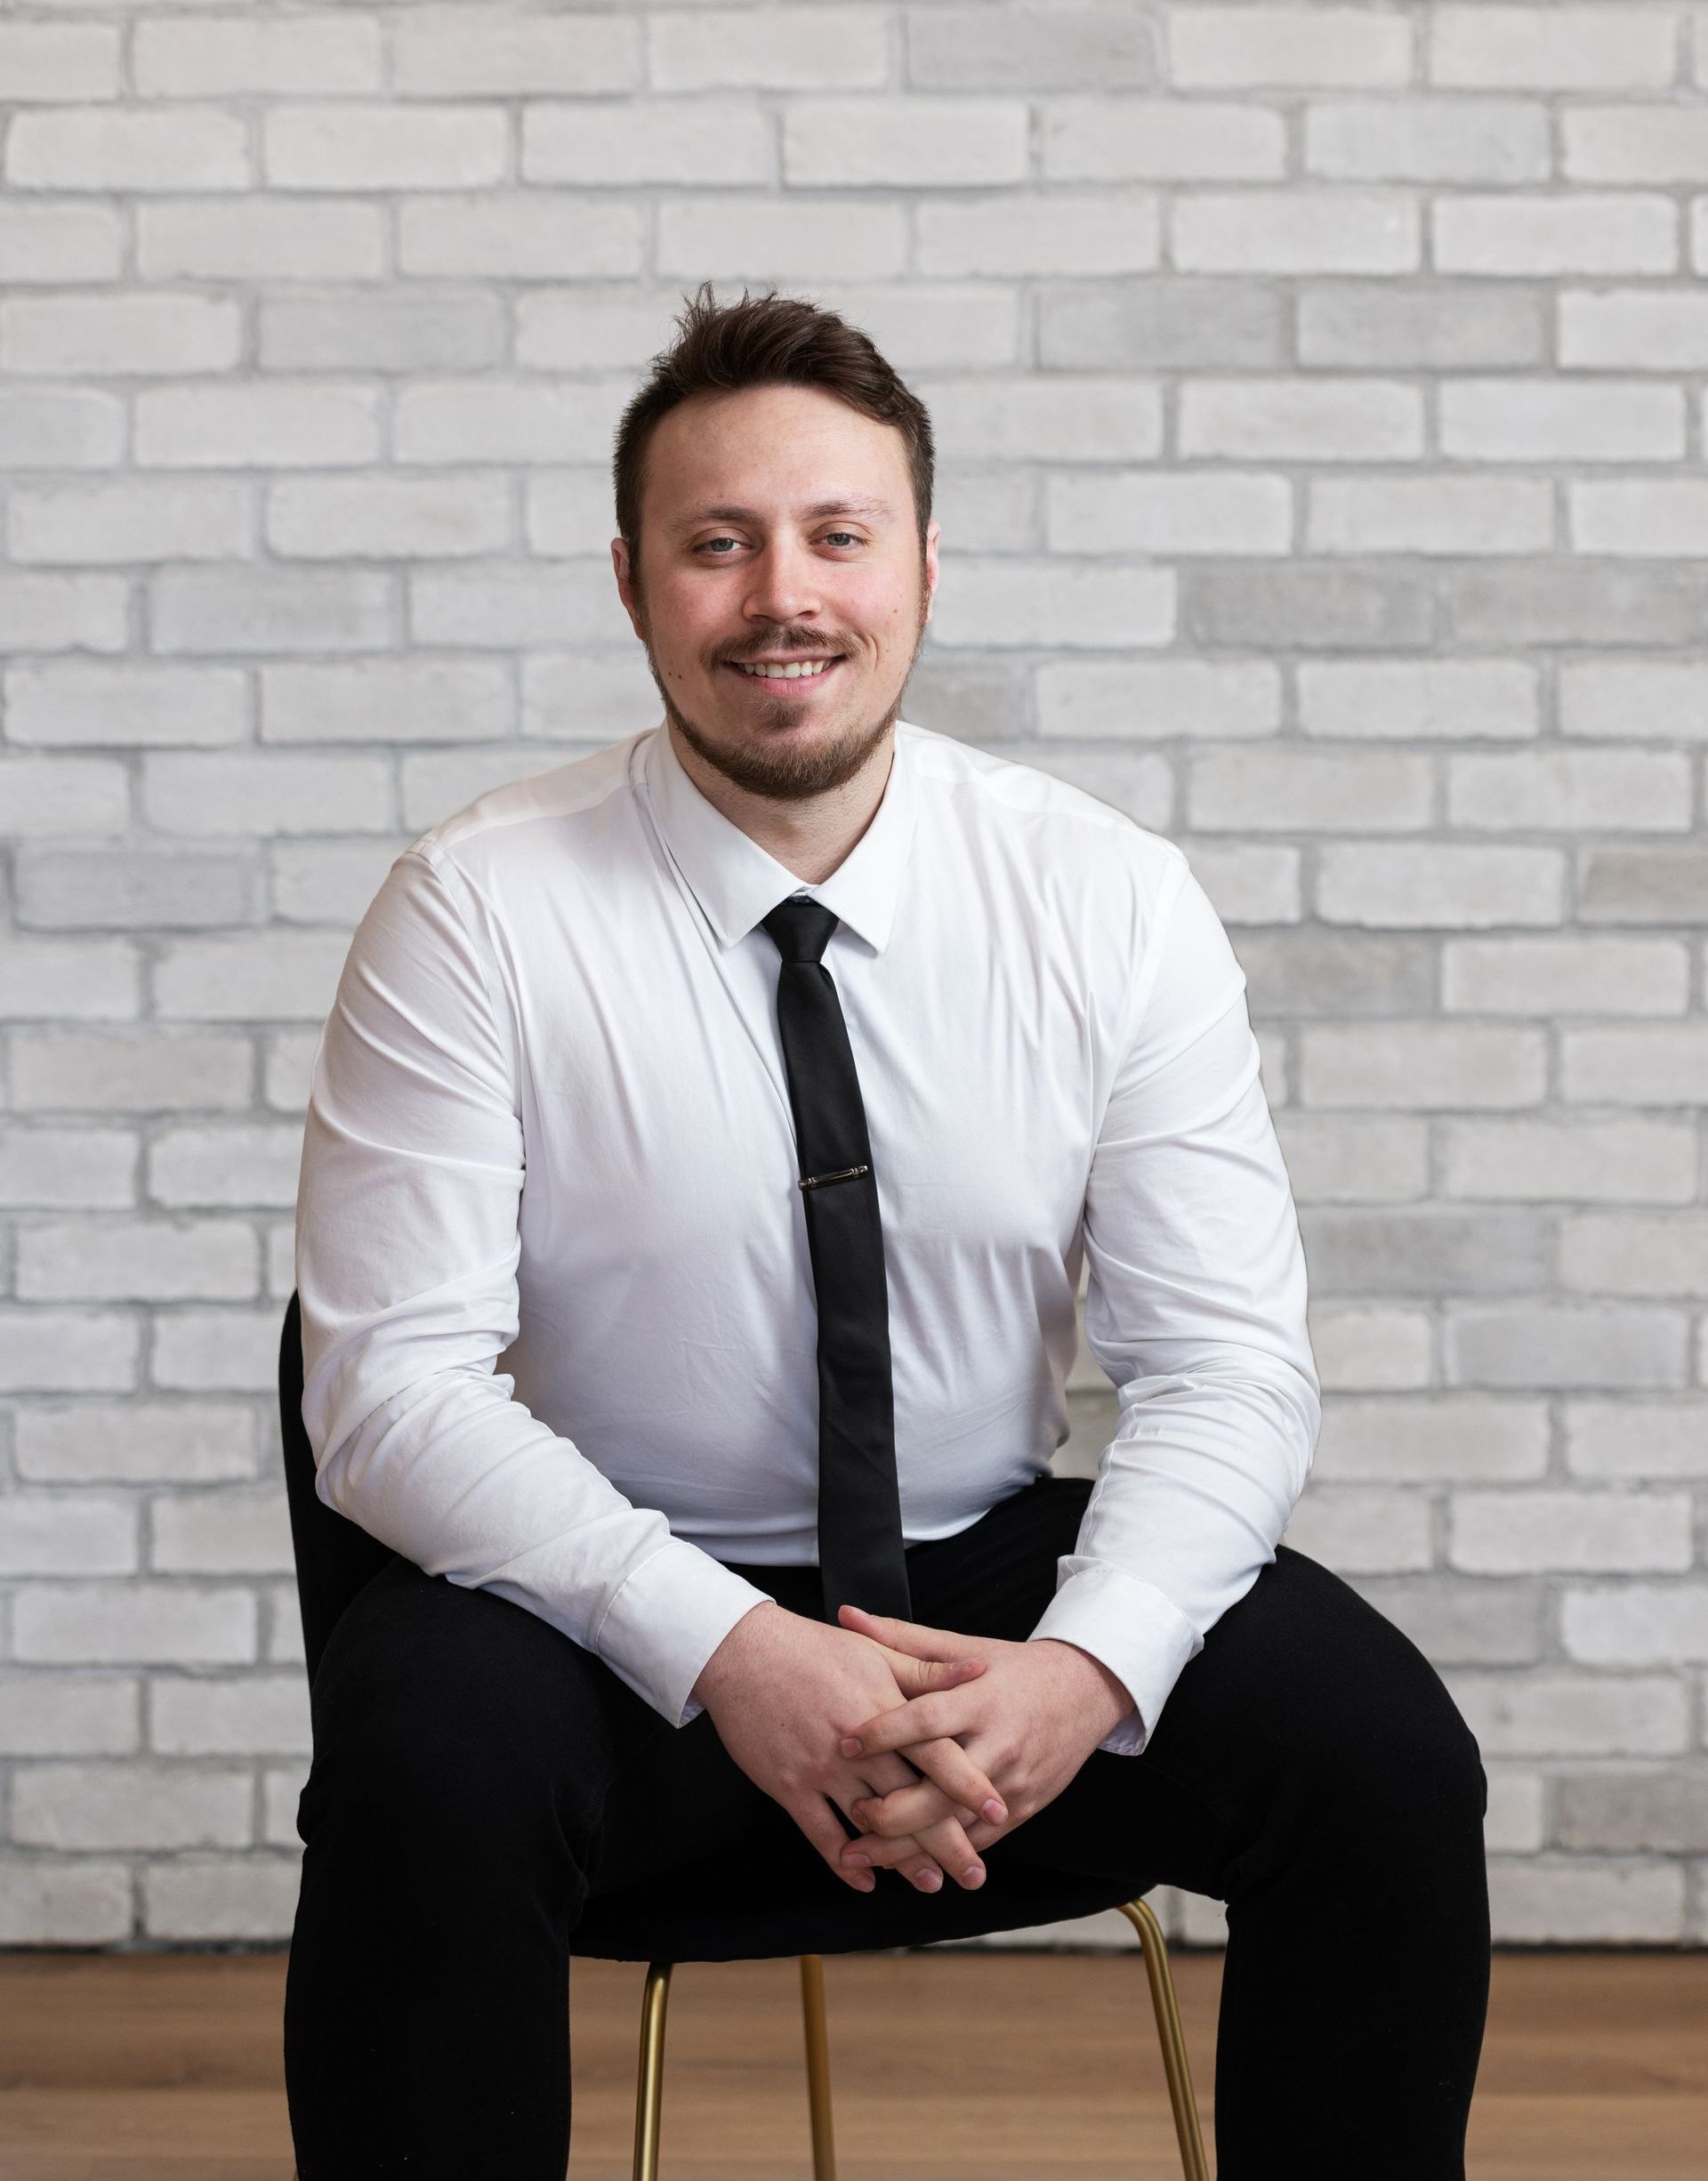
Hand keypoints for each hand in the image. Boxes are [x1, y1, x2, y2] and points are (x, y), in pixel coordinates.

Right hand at [689, 1601, 1007, 1894]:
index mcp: (882, 1708)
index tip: (998, 1812)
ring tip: (931, 1882)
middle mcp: (856, 1745)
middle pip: (910, 1799)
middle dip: (946, 1840)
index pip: (935, 1754)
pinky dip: (844, 1862)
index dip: (968, 1785)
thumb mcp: (875, 1652)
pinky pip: (820, 1834)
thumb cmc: (812, 1648)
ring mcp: (821, 1768)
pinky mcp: (789, 1786)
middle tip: (974, 1873)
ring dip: (902, 1859)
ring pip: (870, 1825)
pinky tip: (865, 1879)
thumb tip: (979, 1671)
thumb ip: (927, 1670)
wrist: (743, 1653)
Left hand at [829, 1605, 1135, 1874]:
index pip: (929, 1720)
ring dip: (907, 1846)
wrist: (1084, 1692)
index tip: (847, 1743)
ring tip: (862, 1854)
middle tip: (851, 1815)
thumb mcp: (964, 1647)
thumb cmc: (1015, 1670)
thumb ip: (902, 1638)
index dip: (886, 1733)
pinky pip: (978, 1840)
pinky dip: (941, 1854)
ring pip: (956, 1826)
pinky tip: (907, 1862)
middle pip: (941, 1789)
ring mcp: (1012, 1782)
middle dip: (892, 1811)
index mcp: (980, 1699)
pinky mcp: (1023, 1809)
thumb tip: (848, 1615)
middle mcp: (998, 1744)